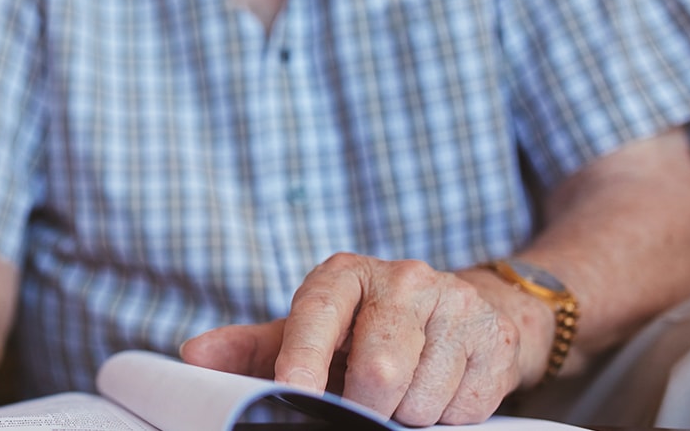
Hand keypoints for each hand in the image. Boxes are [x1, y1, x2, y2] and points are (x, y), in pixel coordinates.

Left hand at [182, 253, 552, 425]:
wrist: (462, 309)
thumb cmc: (365, 327)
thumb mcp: (309, 330)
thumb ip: (251, 348)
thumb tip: (193, 358)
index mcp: (343, 275)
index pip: (318, 315)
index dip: (304, 358)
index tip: (294, 391)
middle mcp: (402, 279)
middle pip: (379, 369)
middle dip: (365, 404)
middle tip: (361, 401)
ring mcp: (455, 306)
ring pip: (421, 397)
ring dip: (406, 413)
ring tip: (400, 390)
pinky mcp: (496, 339)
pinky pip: (463, 407)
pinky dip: (446, 415)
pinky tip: (438, 388)